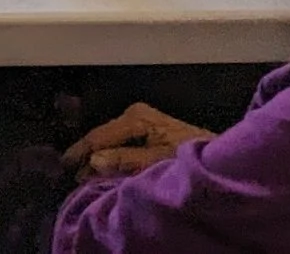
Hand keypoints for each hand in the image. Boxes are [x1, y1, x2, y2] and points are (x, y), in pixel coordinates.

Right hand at [64, 102, 214, 182]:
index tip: (65, 167)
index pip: (99, 135)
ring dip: (100, 157)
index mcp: (136, 117)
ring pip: (112, 140)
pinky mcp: (149, 130)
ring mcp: (142, 121)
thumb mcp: (157, 160)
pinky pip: (122, 143)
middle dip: (88, 155)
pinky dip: (113, 156)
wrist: (224, 156)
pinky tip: (106, 167)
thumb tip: (94, 160)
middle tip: (73, 175)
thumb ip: (126, 160)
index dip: (81, 152)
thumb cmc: (192, 155)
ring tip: (85, 174)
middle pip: (103, 136)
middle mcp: (135, 114)